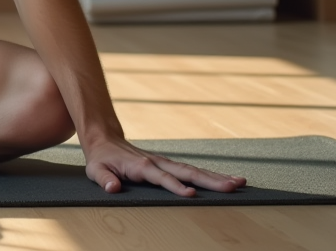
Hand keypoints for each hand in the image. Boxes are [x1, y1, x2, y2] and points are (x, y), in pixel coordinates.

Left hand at [84, 136, 245, 196]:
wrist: (105, 140)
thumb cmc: (101, 159)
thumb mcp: (96, 170)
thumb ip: (104, 179)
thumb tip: (113, 188)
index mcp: (141, 166)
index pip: (161, 177)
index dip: (175, 186)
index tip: (190, 195)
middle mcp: (158, 162)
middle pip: (187, 172)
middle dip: (209, 180)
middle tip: (233, 186)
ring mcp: (166, 162)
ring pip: (194, 170)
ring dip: (216, 177)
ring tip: (240, 182)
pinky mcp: (170, 165)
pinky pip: (193, 170)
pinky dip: (211, 175)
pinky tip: (229, 180)